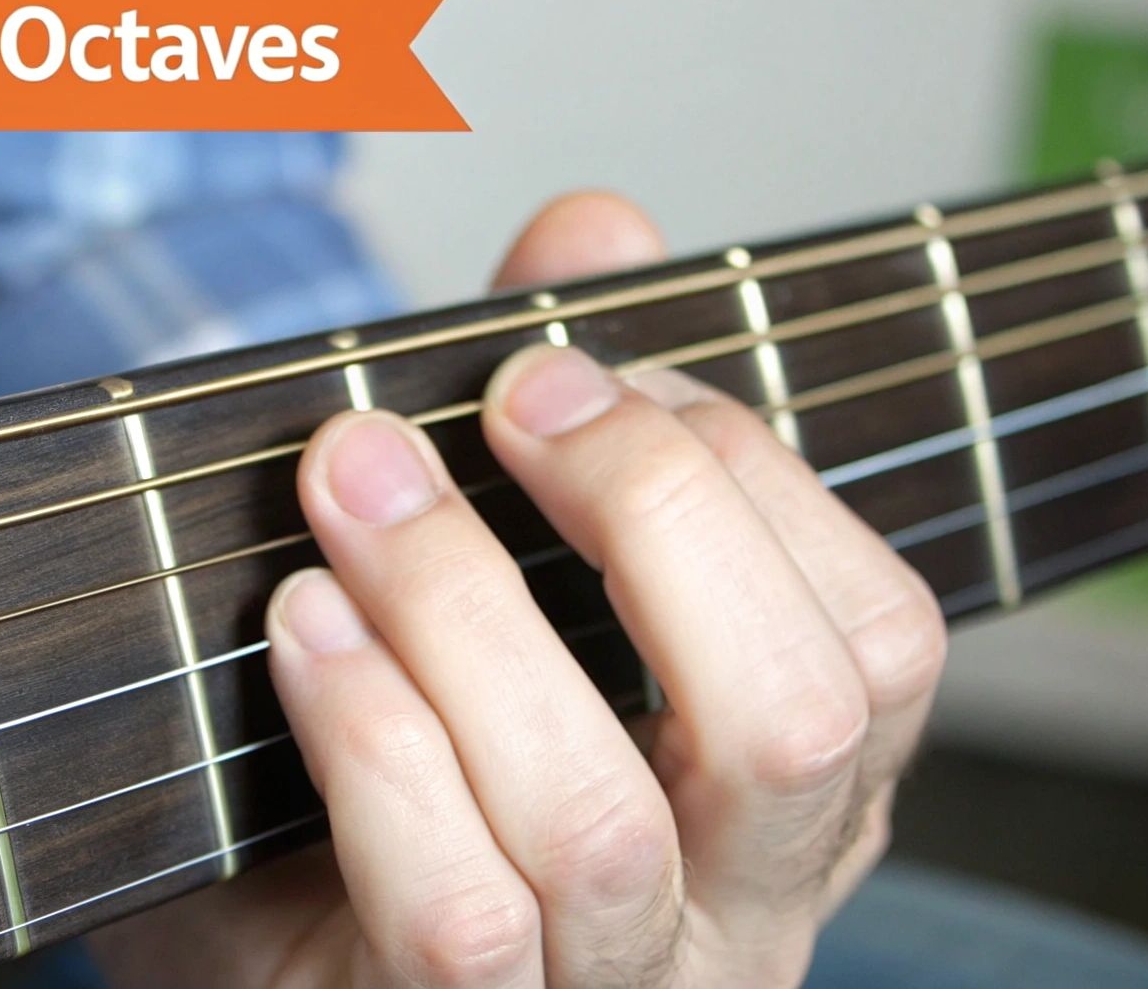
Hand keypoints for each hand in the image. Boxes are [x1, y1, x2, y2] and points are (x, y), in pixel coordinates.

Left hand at [89, 193, 946, 987]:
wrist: (270, 936)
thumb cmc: (421, 745)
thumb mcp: (513, 575)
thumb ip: (567, 414)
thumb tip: (596, 229)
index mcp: (796, 798)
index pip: (877, 639)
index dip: (744, 471)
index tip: (580, 364)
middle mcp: (740, 911)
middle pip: (792, 720)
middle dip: (648, 514)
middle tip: (505, 400)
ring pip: (600, 817)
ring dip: (461, 607)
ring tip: (351, 485)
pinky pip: (458, 910)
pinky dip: (374, 742)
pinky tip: (301, 632)